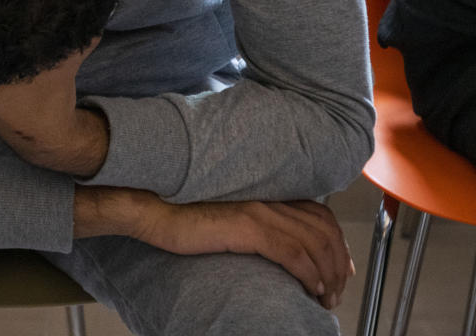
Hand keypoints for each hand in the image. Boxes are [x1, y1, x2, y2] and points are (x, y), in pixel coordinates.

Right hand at [75, 187, 354, 309]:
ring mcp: (259, 211)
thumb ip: (254, 224)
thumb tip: (276, 249)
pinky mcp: (248, 227)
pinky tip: (309, 288)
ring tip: (324, 297)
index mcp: (266, 194)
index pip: (320, 215)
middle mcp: (268, 199)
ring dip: (327, 275)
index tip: (338, 270)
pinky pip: (293, 253)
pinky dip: (309, 274)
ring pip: (314, 244)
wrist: (155, 208)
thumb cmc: (183, 216)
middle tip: (334, 292)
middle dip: (337, 265)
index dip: (337, 244)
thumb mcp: (227, 218)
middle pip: (324, 230)